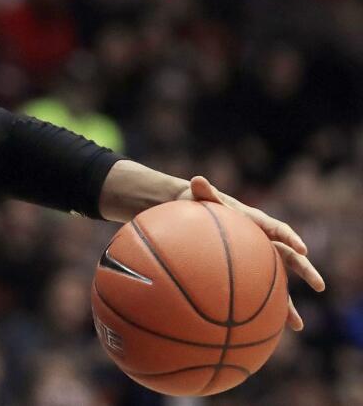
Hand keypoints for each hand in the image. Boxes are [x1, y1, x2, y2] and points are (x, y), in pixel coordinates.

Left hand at [178, 176, 325, 330]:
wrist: (192, 215)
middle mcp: (262, 243)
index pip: (279, 230)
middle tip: (319, 285)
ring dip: (288, 304)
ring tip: (297, 325)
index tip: (301, 249)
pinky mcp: (246, 275)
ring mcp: (257, 261)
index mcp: (256, 223)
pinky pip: (258, 294)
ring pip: (278, 283)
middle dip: (305, 271)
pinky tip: (266, 331)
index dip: (291, 238)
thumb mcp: (200, 197)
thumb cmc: (197, 205)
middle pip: (288, 258)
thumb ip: (203, 191)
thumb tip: (197, 179)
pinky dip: (264, 312)